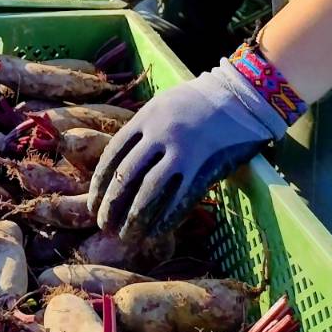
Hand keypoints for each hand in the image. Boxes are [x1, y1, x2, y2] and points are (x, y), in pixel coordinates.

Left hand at [88, 60, 287, 239]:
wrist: (239, 95)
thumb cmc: (198, 101)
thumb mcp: (163, 105)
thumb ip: (143, 130)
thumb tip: (121, 162)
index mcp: (145, 117)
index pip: (113, 154)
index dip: (100, 182)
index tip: (93, 203)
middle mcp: (159, 133)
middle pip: (126, 175)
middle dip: (112, 204)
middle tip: (103, 225)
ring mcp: (181, 150)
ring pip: (149, 190)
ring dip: (134, 217)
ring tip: (126, 236)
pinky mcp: (203, 165)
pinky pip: (180, 197)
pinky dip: (166, 218)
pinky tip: (156, 232)